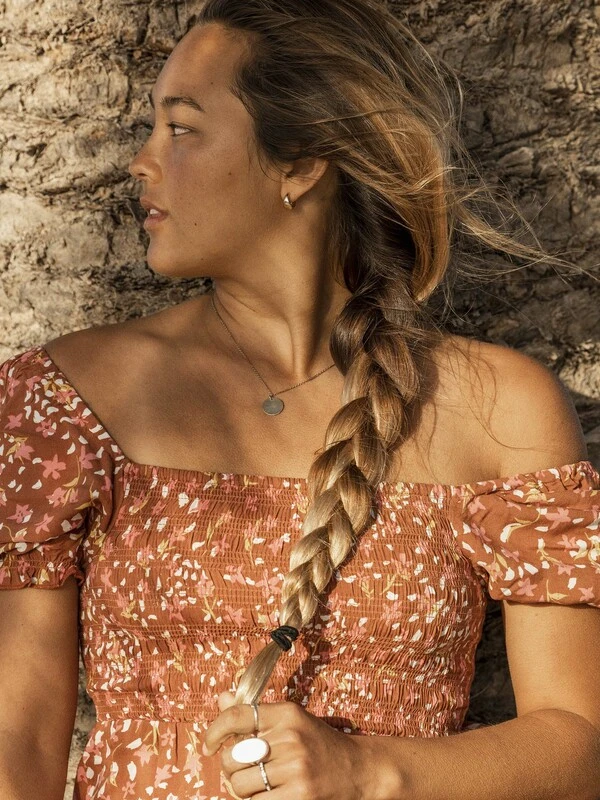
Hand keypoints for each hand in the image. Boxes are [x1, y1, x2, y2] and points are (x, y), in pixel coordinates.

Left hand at [203, 691, 375, 799]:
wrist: (359, 771)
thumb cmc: (319, 745)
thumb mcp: (292, 721)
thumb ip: (256, 714)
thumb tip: (221, 700)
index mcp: (288, 714)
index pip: (237, 715)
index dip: (215, 730)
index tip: (209, 744)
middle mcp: (291, 737)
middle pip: (233, 755)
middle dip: (231, 767)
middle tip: (242, 771)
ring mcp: (295, 768)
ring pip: (240, 784)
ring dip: (242, 790)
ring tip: (257, 786)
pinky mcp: (299, 796)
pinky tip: (268, 797)